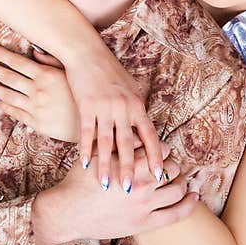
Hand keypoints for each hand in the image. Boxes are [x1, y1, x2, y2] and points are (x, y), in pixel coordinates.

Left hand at [0, 43, 79, 141]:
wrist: (92, 126)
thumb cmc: (83, 96)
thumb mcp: (71, 74)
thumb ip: (52, 62)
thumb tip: (34, 50)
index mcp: (48, 76)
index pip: (17, 62)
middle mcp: (39, 91)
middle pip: (7, 77)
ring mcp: (36, 108)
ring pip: (7, 95)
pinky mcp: (36, 123)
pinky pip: (14, 112)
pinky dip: (2, 104)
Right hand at [31, 142, 197, 244]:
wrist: (68, 211)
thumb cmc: (78, 181)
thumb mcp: (97, 155)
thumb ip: (120, 143)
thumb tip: (139, 134)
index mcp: (131, 163)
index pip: (160, 149)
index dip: (164, 149)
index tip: (162, 151)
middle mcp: (141, 183)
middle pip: (172, 168)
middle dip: (173, 165)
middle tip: (171, 166)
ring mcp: (145, 205)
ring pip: (178, 189)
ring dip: (184, 182)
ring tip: (183, 180)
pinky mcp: (144, 224)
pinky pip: (176, 214)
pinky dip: (189, 204)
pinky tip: (195, 197)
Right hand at [59, 42, 163, 195]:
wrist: (87, 53)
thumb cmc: (108, 71)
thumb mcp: (129, 87)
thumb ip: (136, 108)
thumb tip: (145, 128)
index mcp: (137, 104)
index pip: (150, 135)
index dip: (155, 156)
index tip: (160, 175)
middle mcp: (124, 107)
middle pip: (129, 144)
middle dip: (131, 169)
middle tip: (131, 191)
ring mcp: (105, 107)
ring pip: (107, 142)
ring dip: (107, 165)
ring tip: (106, 184)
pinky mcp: (86, 105)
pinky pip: (87, 133)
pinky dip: (86, 150)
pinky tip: (85, 164)